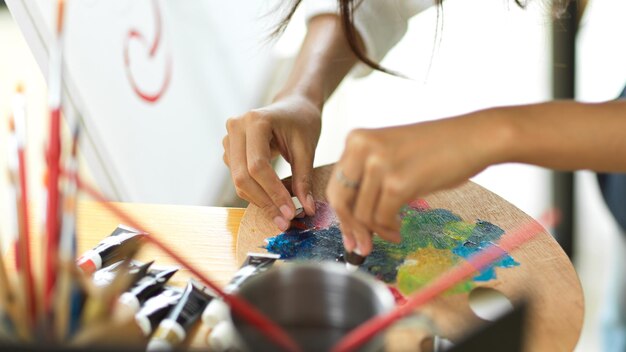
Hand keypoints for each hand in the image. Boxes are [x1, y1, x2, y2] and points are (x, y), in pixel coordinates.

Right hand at [223, 94, 320, 230]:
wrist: (293, 105)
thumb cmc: (302, 122)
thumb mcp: (307, 148)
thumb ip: (304, 178)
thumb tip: (306, 209)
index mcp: (255, 121)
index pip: (258, 166)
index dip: (274, 192)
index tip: (291, 212)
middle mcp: (236, 128)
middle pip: (243, 176)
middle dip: (265, 202)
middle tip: (285, 220)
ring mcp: (229, 139)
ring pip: (238, 181)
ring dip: (259, 201)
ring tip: (282, 214)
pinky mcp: (230, 150)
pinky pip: (238, 178)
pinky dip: (255, 193)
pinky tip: (274, 201)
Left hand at [327, 112, 509, 254]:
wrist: (472, 138)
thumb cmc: (435, 148)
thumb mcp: (391, 154)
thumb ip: (368, 179)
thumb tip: (353, 220)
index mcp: (356, 139)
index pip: (336, 185)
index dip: (341, 215)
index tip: (349, 234)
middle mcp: (362, 148)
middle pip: (341, 200)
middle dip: (350, 228)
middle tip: (360, 247)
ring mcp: (379, 165)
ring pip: (361, 214)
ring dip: (375, 232)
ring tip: (391, 234)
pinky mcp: (398, 183)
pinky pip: (382, 218)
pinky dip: (388, 231)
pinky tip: (398, 231)